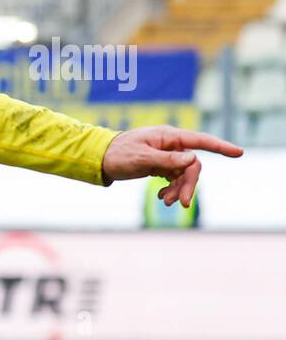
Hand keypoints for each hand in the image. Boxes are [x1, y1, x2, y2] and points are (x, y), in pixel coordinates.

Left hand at [102, 126, 242, 206]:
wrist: (99, 160)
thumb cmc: (119, 154)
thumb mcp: (142, 157)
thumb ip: (167, 159)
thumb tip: (193, 158)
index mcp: (169, 137)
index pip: (200, 141)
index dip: (221, 147)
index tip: (239, 153)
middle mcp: (171, 145)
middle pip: (191, 166)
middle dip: (189, 184)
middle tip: (183, 203)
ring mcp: (166, 156)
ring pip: (183, 175)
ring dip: (178, 190)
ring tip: (165, 202)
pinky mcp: (160, 166)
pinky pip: (173, 179)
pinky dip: (170, 189)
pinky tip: (162, 198)